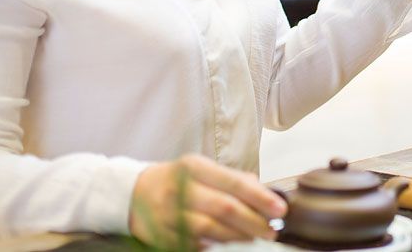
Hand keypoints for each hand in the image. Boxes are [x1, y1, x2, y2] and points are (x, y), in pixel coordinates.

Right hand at [129, 154, 285, 248]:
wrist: (131, 193)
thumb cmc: (176, 179)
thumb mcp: (202, 169)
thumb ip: (233, 179)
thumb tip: (264, 191)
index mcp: (195, 167)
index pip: (234, 183)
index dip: (260, 198)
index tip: (280, 208)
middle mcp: (181, 188)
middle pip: (225, 208)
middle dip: (254, 221)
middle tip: (272, 229)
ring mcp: (170, 214)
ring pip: (211, 229)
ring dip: (238, 236)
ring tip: (255, 236)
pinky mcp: (163, 235)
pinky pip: (195, 243)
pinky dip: (215, 244)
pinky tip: (229, 242)